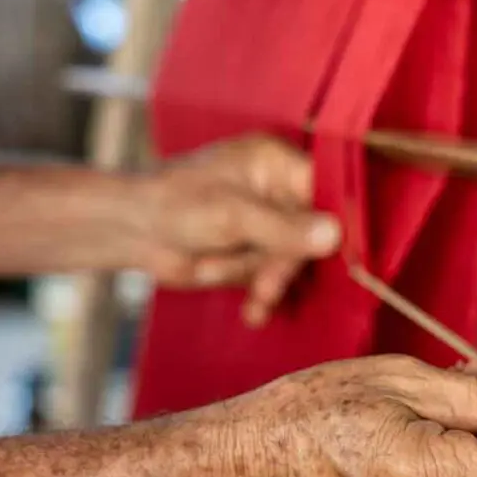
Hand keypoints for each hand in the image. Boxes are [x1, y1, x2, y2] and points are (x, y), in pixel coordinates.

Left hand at [137, 134, 340, 325]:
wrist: (133, 230)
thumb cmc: (176, 205)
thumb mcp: (232, 215)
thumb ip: (285, 228)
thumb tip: (336, 235)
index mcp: (277, 163)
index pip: (327, 189)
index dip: (337, 223)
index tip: (343, 257)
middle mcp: (279, 190)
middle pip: (312, 233)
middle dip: (284, 264)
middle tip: (266, 287)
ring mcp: (268, 223)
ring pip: (292, 261)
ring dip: (265, 281)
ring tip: (242, 290)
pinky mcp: (255, 251)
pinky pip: (274, 278)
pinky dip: (262, 296)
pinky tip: (252, 313)